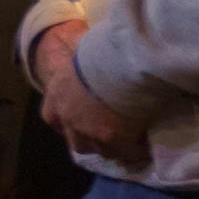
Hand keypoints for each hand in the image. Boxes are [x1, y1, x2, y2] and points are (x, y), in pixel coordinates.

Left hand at [36, 21, 130, 153]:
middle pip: (75, 141)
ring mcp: (88, 130)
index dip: (66, 122)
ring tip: (130, 141)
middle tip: (108, 134)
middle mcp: (67, 116)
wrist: (117, 58)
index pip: (52, 117)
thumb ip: (81, 61)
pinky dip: (135, 150)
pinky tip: (146, 145)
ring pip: (100, 150)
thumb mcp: (83, 50)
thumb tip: (82, 47)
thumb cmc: (100, 48)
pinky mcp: (112, 138)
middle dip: (90, 140)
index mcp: (57, 93)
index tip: (78, 122)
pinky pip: (126, 151)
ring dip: (113, 147)